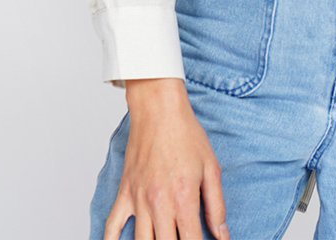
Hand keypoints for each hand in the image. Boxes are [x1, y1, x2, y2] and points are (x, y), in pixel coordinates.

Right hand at [105, 78, 230, 239]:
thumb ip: (217, 205)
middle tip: (182, 239)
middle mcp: (159, 203)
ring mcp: (138, 200)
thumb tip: (223, 234)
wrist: (159, 110)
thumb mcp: (211, 168)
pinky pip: (112, 226)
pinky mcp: (125, 193)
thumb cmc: (186, 134)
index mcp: (184, 198)